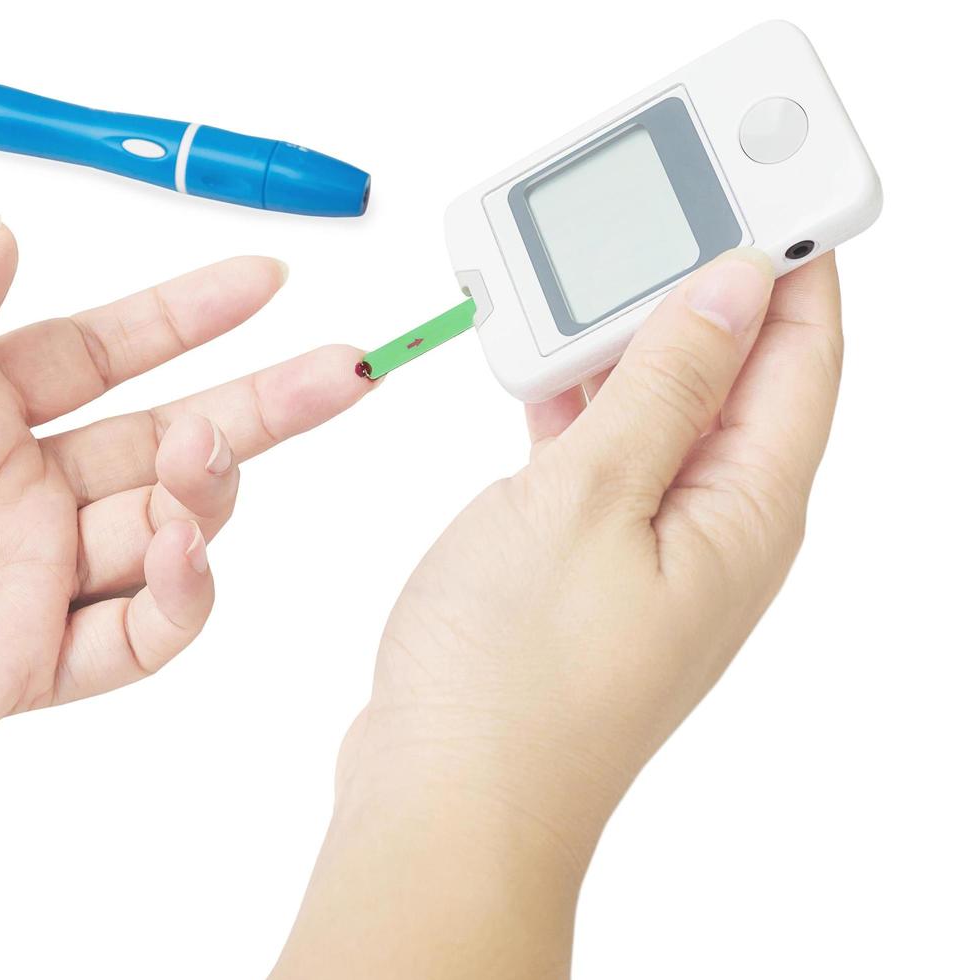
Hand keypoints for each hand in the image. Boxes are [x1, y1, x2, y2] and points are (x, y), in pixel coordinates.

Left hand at [0, 218, 371, 896]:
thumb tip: (4, 238)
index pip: (107, 350)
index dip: (190, 315)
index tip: (266, 280)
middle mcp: (11, 488)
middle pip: (169, 435)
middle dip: (263, 403)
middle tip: (345, 372)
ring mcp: (23, 579)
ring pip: (166, 532)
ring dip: (211, 495)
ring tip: (203, 464)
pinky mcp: (20, 667)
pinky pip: (133, 637)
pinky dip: (180, 599)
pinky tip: (180, 553)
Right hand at [276, 249, 843, 977]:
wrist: (444, 802)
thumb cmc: (514, 684)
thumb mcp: (587, 499)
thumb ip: (660, 387)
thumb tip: (729, 288)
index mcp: (747, 510)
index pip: (803, 353)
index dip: (792, 258)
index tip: (754, 182)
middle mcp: (714, 530)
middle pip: (737, 376)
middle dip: (701, 286)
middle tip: (651, 213)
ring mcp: (649, 551)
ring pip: (659, 413)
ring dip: (625, 343)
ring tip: (581, 276)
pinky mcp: (587, 566)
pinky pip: (604, 457)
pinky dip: (576, 405)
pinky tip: (537, 369)